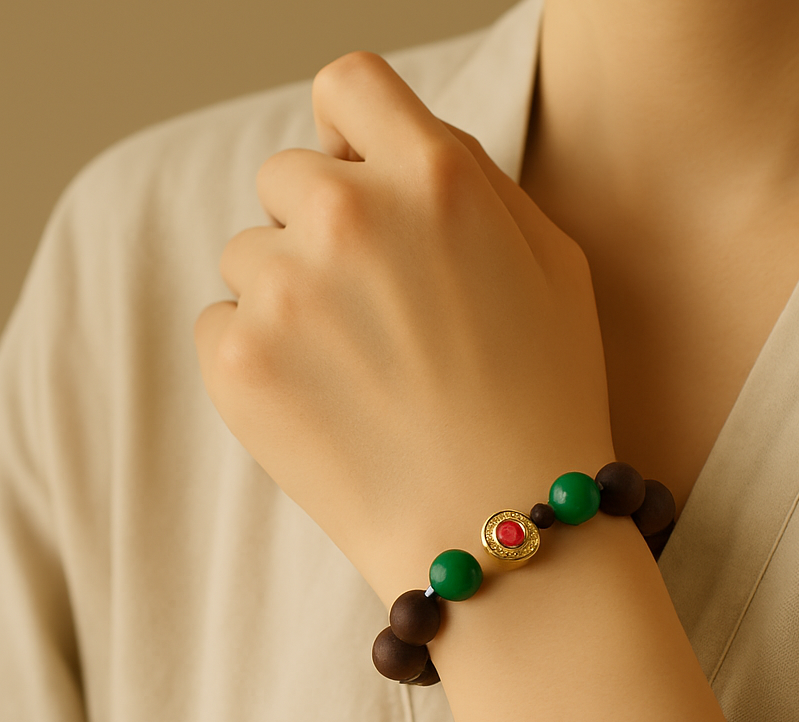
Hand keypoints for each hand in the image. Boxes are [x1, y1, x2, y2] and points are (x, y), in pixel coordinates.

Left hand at [194, 51, 614, 603]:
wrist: (497, 534)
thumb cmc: (544, 402)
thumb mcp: (554, 266)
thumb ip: (472, 179)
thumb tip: (389, 146)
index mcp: (436, 180)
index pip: (350, 85)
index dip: (352, 131)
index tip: (360, 177)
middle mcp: (351, 216)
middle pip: (288, 176)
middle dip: (322, 228)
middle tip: (374, 312)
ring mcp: (285, 291)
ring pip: (250, 256)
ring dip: (290, 298)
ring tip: (357, 375)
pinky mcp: (237, 363)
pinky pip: (219, 322)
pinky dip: (258, 356)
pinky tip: (322, 404)